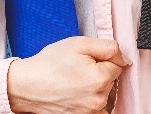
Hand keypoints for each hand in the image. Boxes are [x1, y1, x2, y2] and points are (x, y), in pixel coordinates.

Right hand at [6, 36, 127, 113]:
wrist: (25, 85)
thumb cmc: (48, 64)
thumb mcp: (79, 44)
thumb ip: (108, 47)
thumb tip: (125, 59)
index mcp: (100, 79)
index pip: (117, 65)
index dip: (102, 59)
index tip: (86, 60)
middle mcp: (98, 100)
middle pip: (111, 82)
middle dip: (99, 73)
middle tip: (77, 70)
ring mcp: (90, 113)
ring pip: (105, 96)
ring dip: (95, 89)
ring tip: (75, 83)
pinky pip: (97, 109)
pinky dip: (90, 102)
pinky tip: (75, 95)